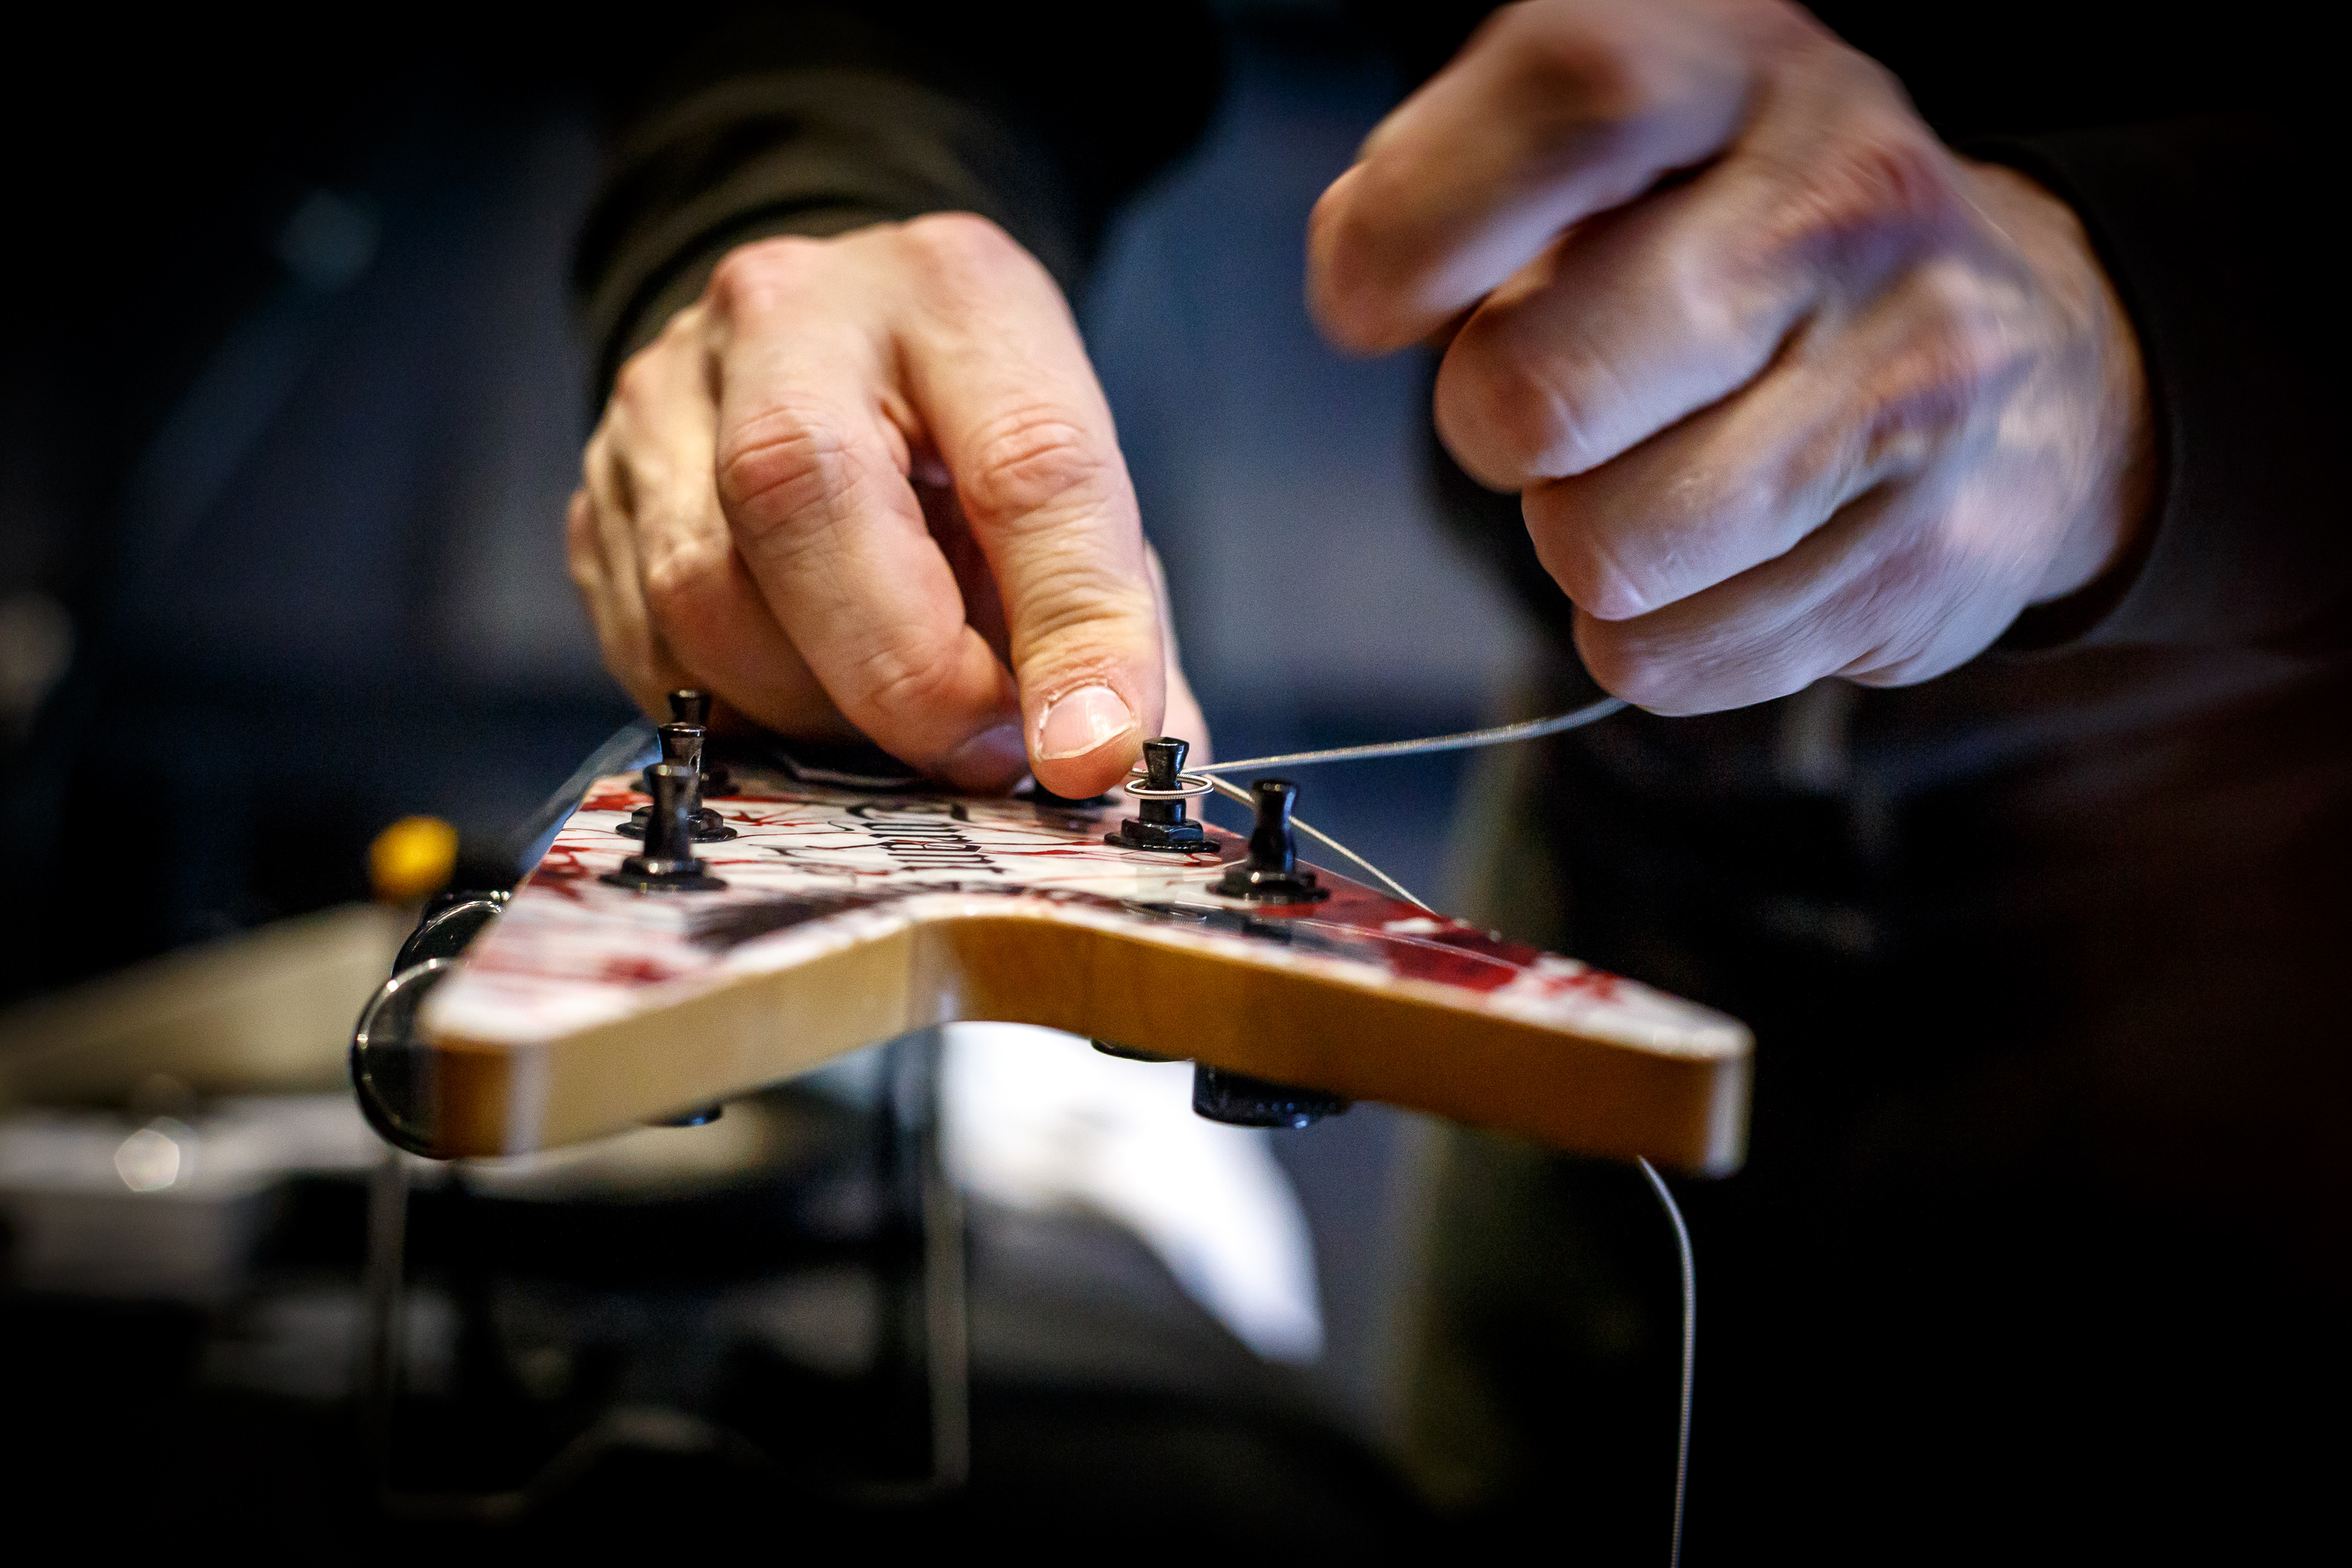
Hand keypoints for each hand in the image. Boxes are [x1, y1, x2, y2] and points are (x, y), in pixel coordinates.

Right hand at [567, 214, 1204, 795]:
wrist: (826, 353)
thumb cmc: (965, 444)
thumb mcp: (1069, 498)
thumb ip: (1108, 627)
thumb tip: (1120, 772)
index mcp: (956, 295)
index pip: (1026, 464)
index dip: (1071, 628)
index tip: (1094, 753)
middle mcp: (792, 315)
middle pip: (801, 493)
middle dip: (904, 671)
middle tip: (976, 755)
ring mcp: (667, 396)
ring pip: (704, 590)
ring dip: (816, 704)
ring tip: (895, 719)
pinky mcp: (598, 492)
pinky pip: (649, 650)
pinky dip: (743, 712)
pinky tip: (808, 696)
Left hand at [1308, 0, 2153, 711]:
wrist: (2032, 348)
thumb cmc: (1757, 245)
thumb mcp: (1632, 146)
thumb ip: (1472, 179)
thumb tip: (1363, 275)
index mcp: (1746, 71)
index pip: (1569, 105)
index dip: (1421, 221)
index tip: (1371, 303)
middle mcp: (1851, 207)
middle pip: (1540, 392)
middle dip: (1494, 430)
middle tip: (1548, 411)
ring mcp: (1915, 383)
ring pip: (1601, 551)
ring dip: (1582, 541)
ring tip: (1657, 476)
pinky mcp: (1930, 553)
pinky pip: (1671, 657)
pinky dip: (1657, 633)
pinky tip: (1726, 557)